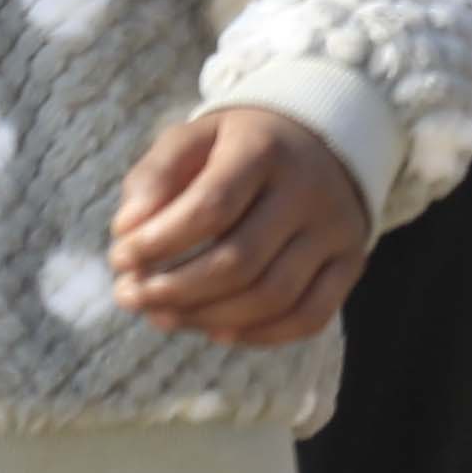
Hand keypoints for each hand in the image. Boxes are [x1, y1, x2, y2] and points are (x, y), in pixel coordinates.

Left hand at [109, 106, 370, 345]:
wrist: (321, 136)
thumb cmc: (239, 146)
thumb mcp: (194, 139)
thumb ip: (154, 176)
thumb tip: (127, 229)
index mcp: (265, 149)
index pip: (210, 207)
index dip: (158, 243)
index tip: (120, 257)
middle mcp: (309, 189)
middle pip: (239, 262)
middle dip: (174, 290)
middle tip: (132, 297)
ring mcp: (336, 228)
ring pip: (272, 297)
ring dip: (207, 318)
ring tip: (163, 316)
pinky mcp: (351, 260)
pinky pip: (310, 316)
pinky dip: (260, 336)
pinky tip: (217, 331)